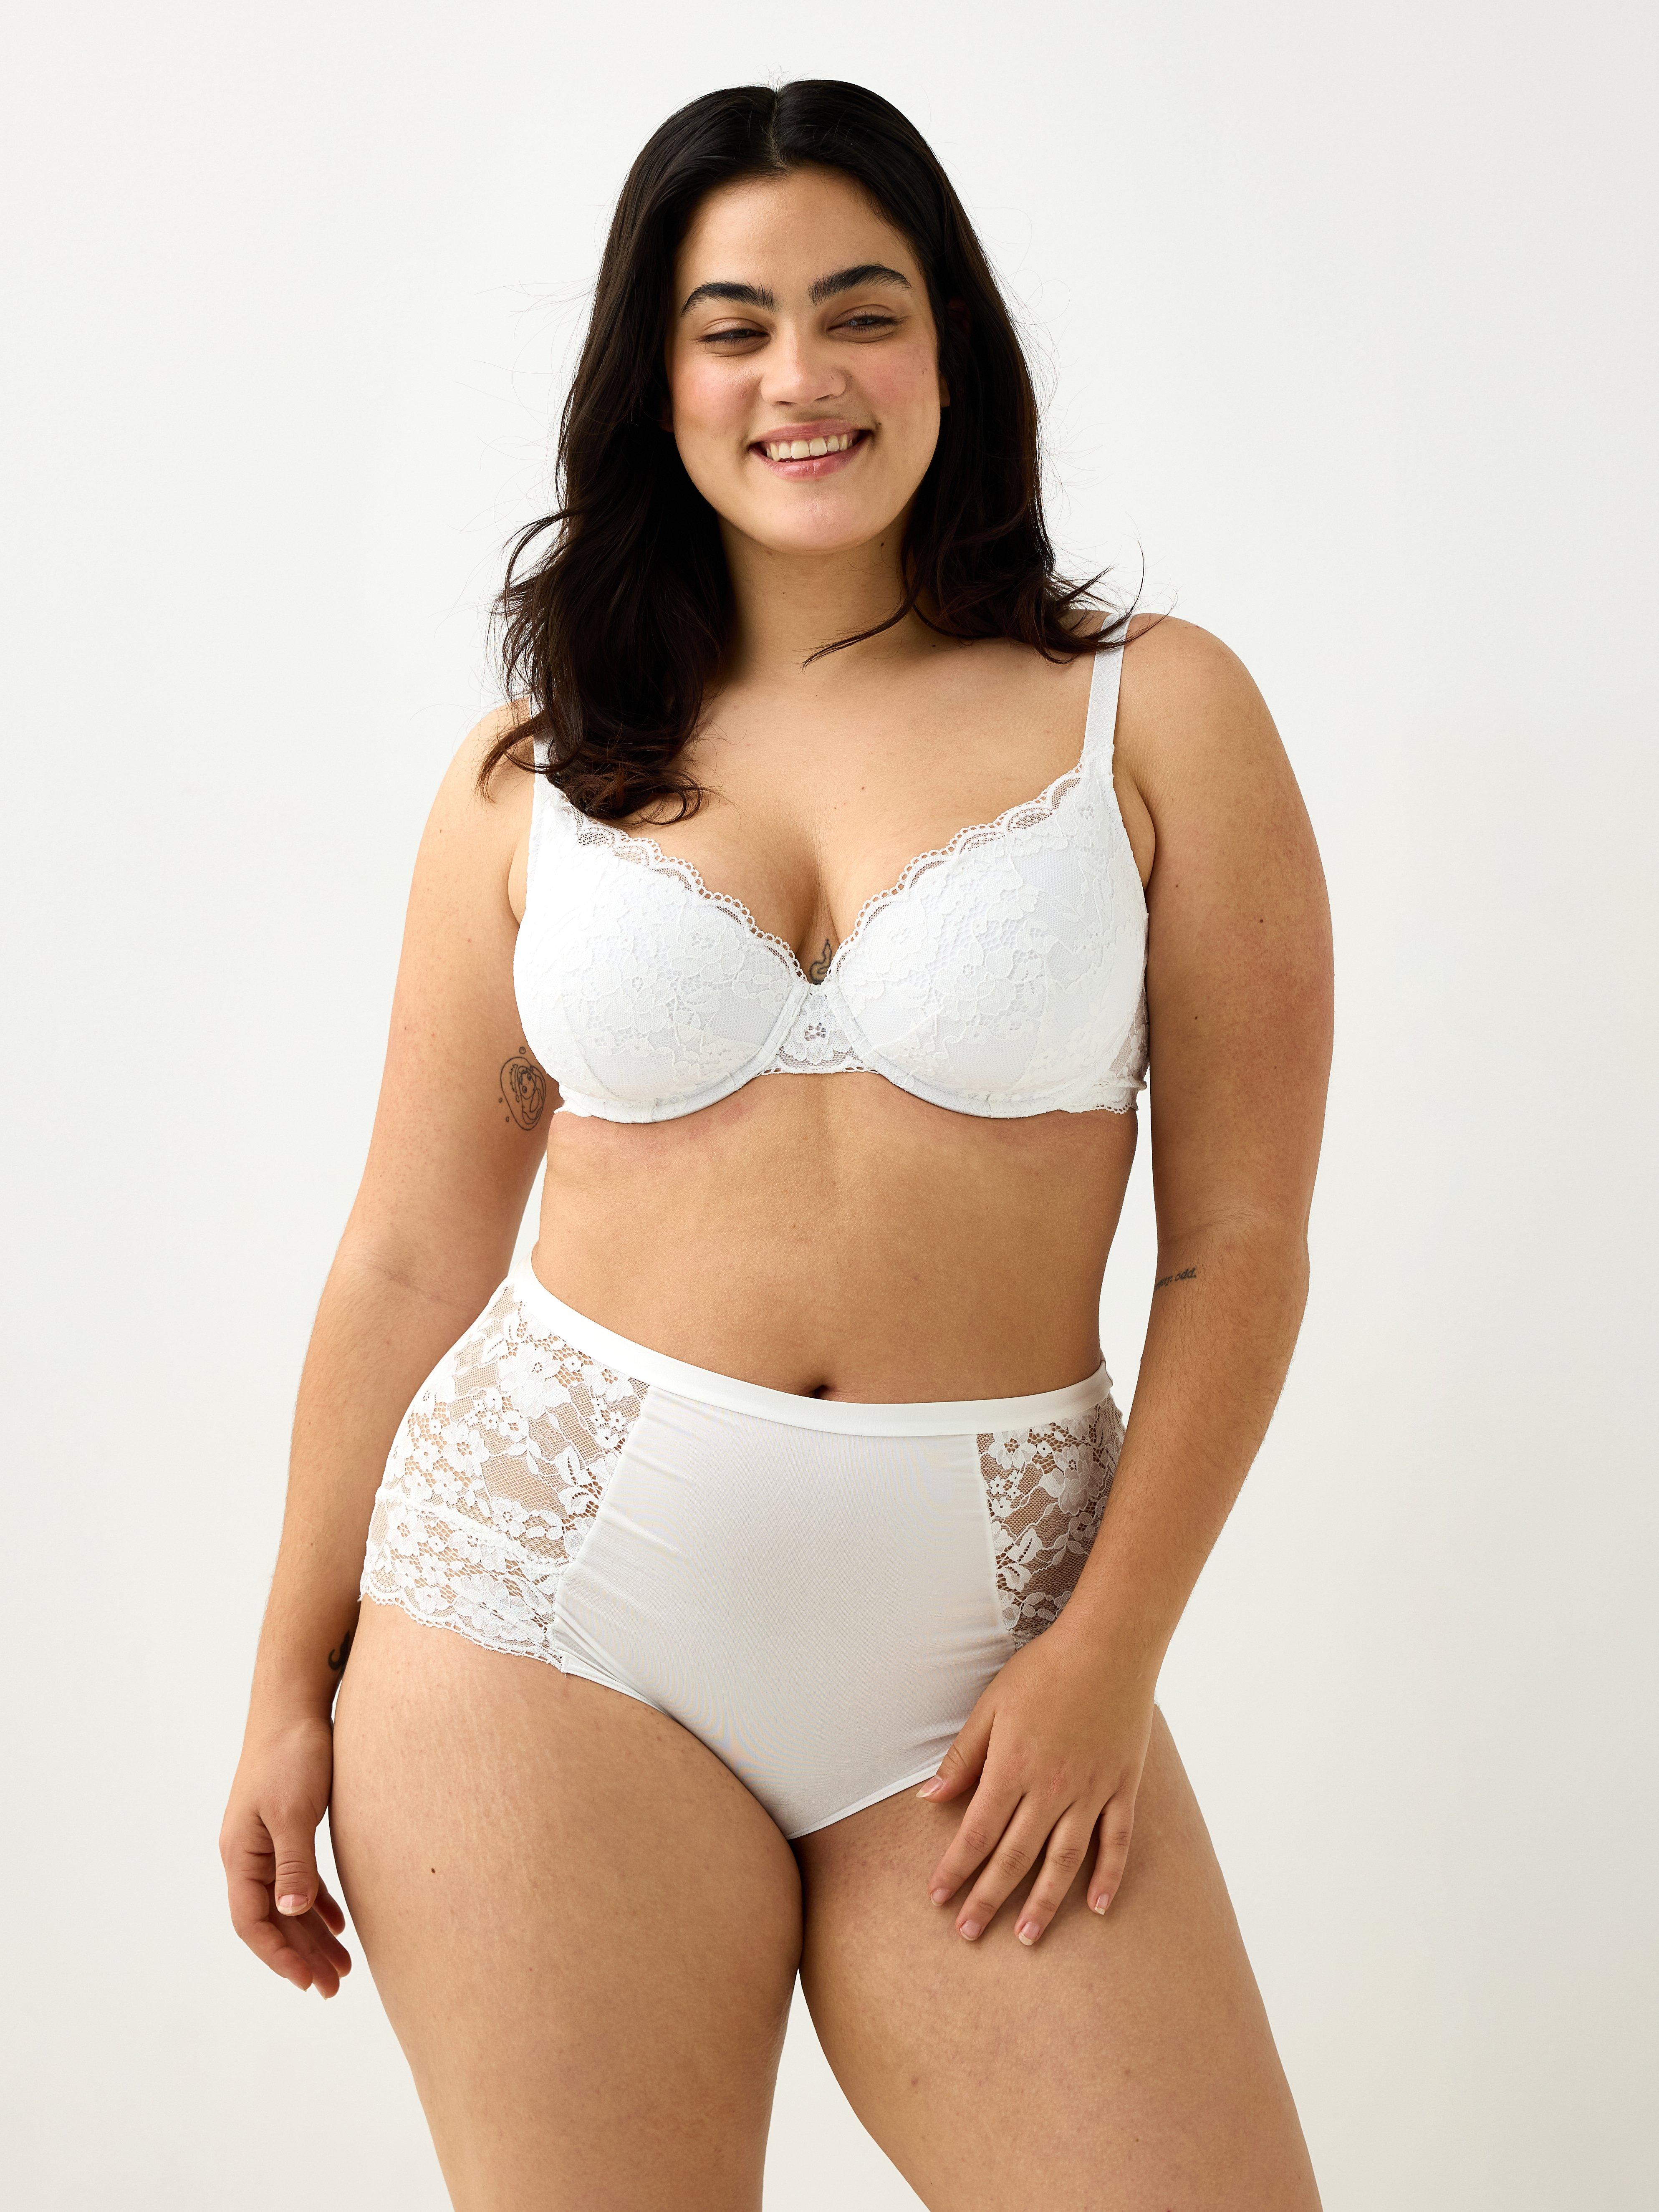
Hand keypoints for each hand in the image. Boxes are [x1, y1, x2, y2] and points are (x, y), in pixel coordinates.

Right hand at [220, 1711, 352, 1996]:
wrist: (294, 1707)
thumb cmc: (292, 1755)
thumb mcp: (293, 1811)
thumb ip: (293, 1863)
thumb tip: (290, 1912)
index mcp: (241, 1854)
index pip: (252, 1921)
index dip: (279, 1954)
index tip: (308, 1980)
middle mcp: (248, 1855)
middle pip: (272, 1920)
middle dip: (301, 1955)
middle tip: (334, 1987)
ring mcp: (267, 1843)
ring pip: (288, 1903)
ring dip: (312, 1935)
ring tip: (343, 1968)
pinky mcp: (288, 1829)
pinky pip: (300, 1880)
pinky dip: (318, 1904)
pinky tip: (338, 1924)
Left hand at [918, 1619, 1157, 1944]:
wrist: (1109, 1644)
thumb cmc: (1044, 1669)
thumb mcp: (991, 1706)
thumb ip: (963, 1757)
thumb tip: (929, 1799)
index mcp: (1013, 1768)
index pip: (977, 1833)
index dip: (956, 1869)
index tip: (937, 1898)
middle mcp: (1052, 1789)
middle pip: (1015, 1856)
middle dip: (988, 1899)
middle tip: (968, 1933)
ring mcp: (1092, 1791)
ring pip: (1064, 1861)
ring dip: (1044, 1903)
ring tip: (1028, 1937)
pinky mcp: (1123, 1786)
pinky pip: (1116, 1841)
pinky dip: (1107, 1877)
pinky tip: (1096, 1907)